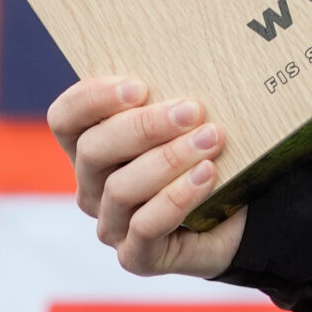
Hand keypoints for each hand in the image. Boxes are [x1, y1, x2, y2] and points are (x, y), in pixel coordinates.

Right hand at [49, 76, 247, 277]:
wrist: (245, 212)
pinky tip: (208, 176)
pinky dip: (177, 198)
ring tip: (212, 139)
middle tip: (192, 110)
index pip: (65, 118)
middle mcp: (93, 185)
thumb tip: (190, 55)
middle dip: (144, 126)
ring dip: (168, 159)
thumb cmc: (211, 152)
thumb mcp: (190, 119)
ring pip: (120, 188)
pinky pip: (145, 228)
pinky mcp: (137, 256)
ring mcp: (112, 224)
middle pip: (93, 150)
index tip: (139, 86)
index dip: (92, 99)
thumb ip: (174, 95)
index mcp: (94, 145)